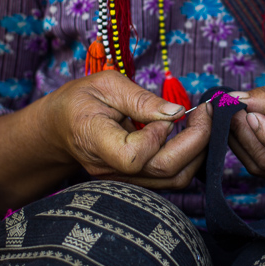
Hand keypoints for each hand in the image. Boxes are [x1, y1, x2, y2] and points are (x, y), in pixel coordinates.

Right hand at [43, 70, 211, 189]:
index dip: (156, 136)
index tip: (164, 113)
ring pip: (173, 180)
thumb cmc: (80, 100)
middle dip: (196, 140)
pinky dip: (189, 157)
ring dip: (198, 150)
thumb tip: (176, 112)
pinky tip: (190, 133)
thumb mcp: (105, 84)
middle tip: (205, 111)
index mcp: (95, 139)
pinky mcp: (135, 180)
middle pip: (163, 171)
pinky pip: (170, 177)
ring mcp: (123, 179)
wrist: (59, 126)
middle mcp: (110, 168)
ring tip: (200, 120)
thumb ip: (140, 99)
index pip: (133, 156)